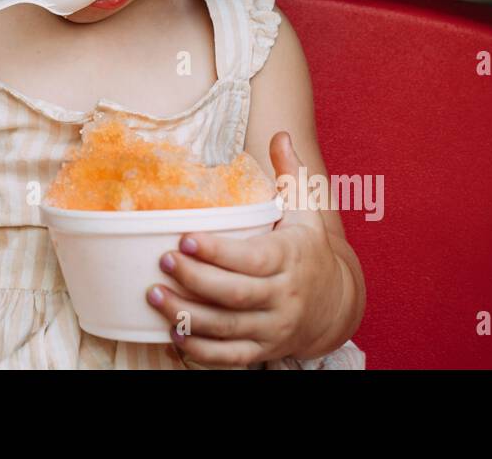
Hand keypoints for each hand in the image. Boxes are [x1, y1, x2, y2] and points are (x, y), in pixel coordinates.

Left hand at [143, 130, 346, 366]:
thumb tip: (281, 134)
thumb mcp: (306, 211)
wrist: (337, 305)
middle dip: (195, 280)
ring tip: (155, 296)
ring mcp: (273, 327)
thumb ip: (290, 174)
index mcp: (290, 258)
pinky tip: (173, 334)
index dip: (217, 252)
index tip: (185, 238)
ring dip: (187, 316)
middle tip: (162, 262)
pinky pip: (229, 358)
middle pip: (235, 295)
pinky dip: (200, 352)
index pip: (252, 258)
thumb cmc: (308, 250)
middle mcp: (284, 296)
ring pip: (227, 328)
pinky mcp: (263, 350)